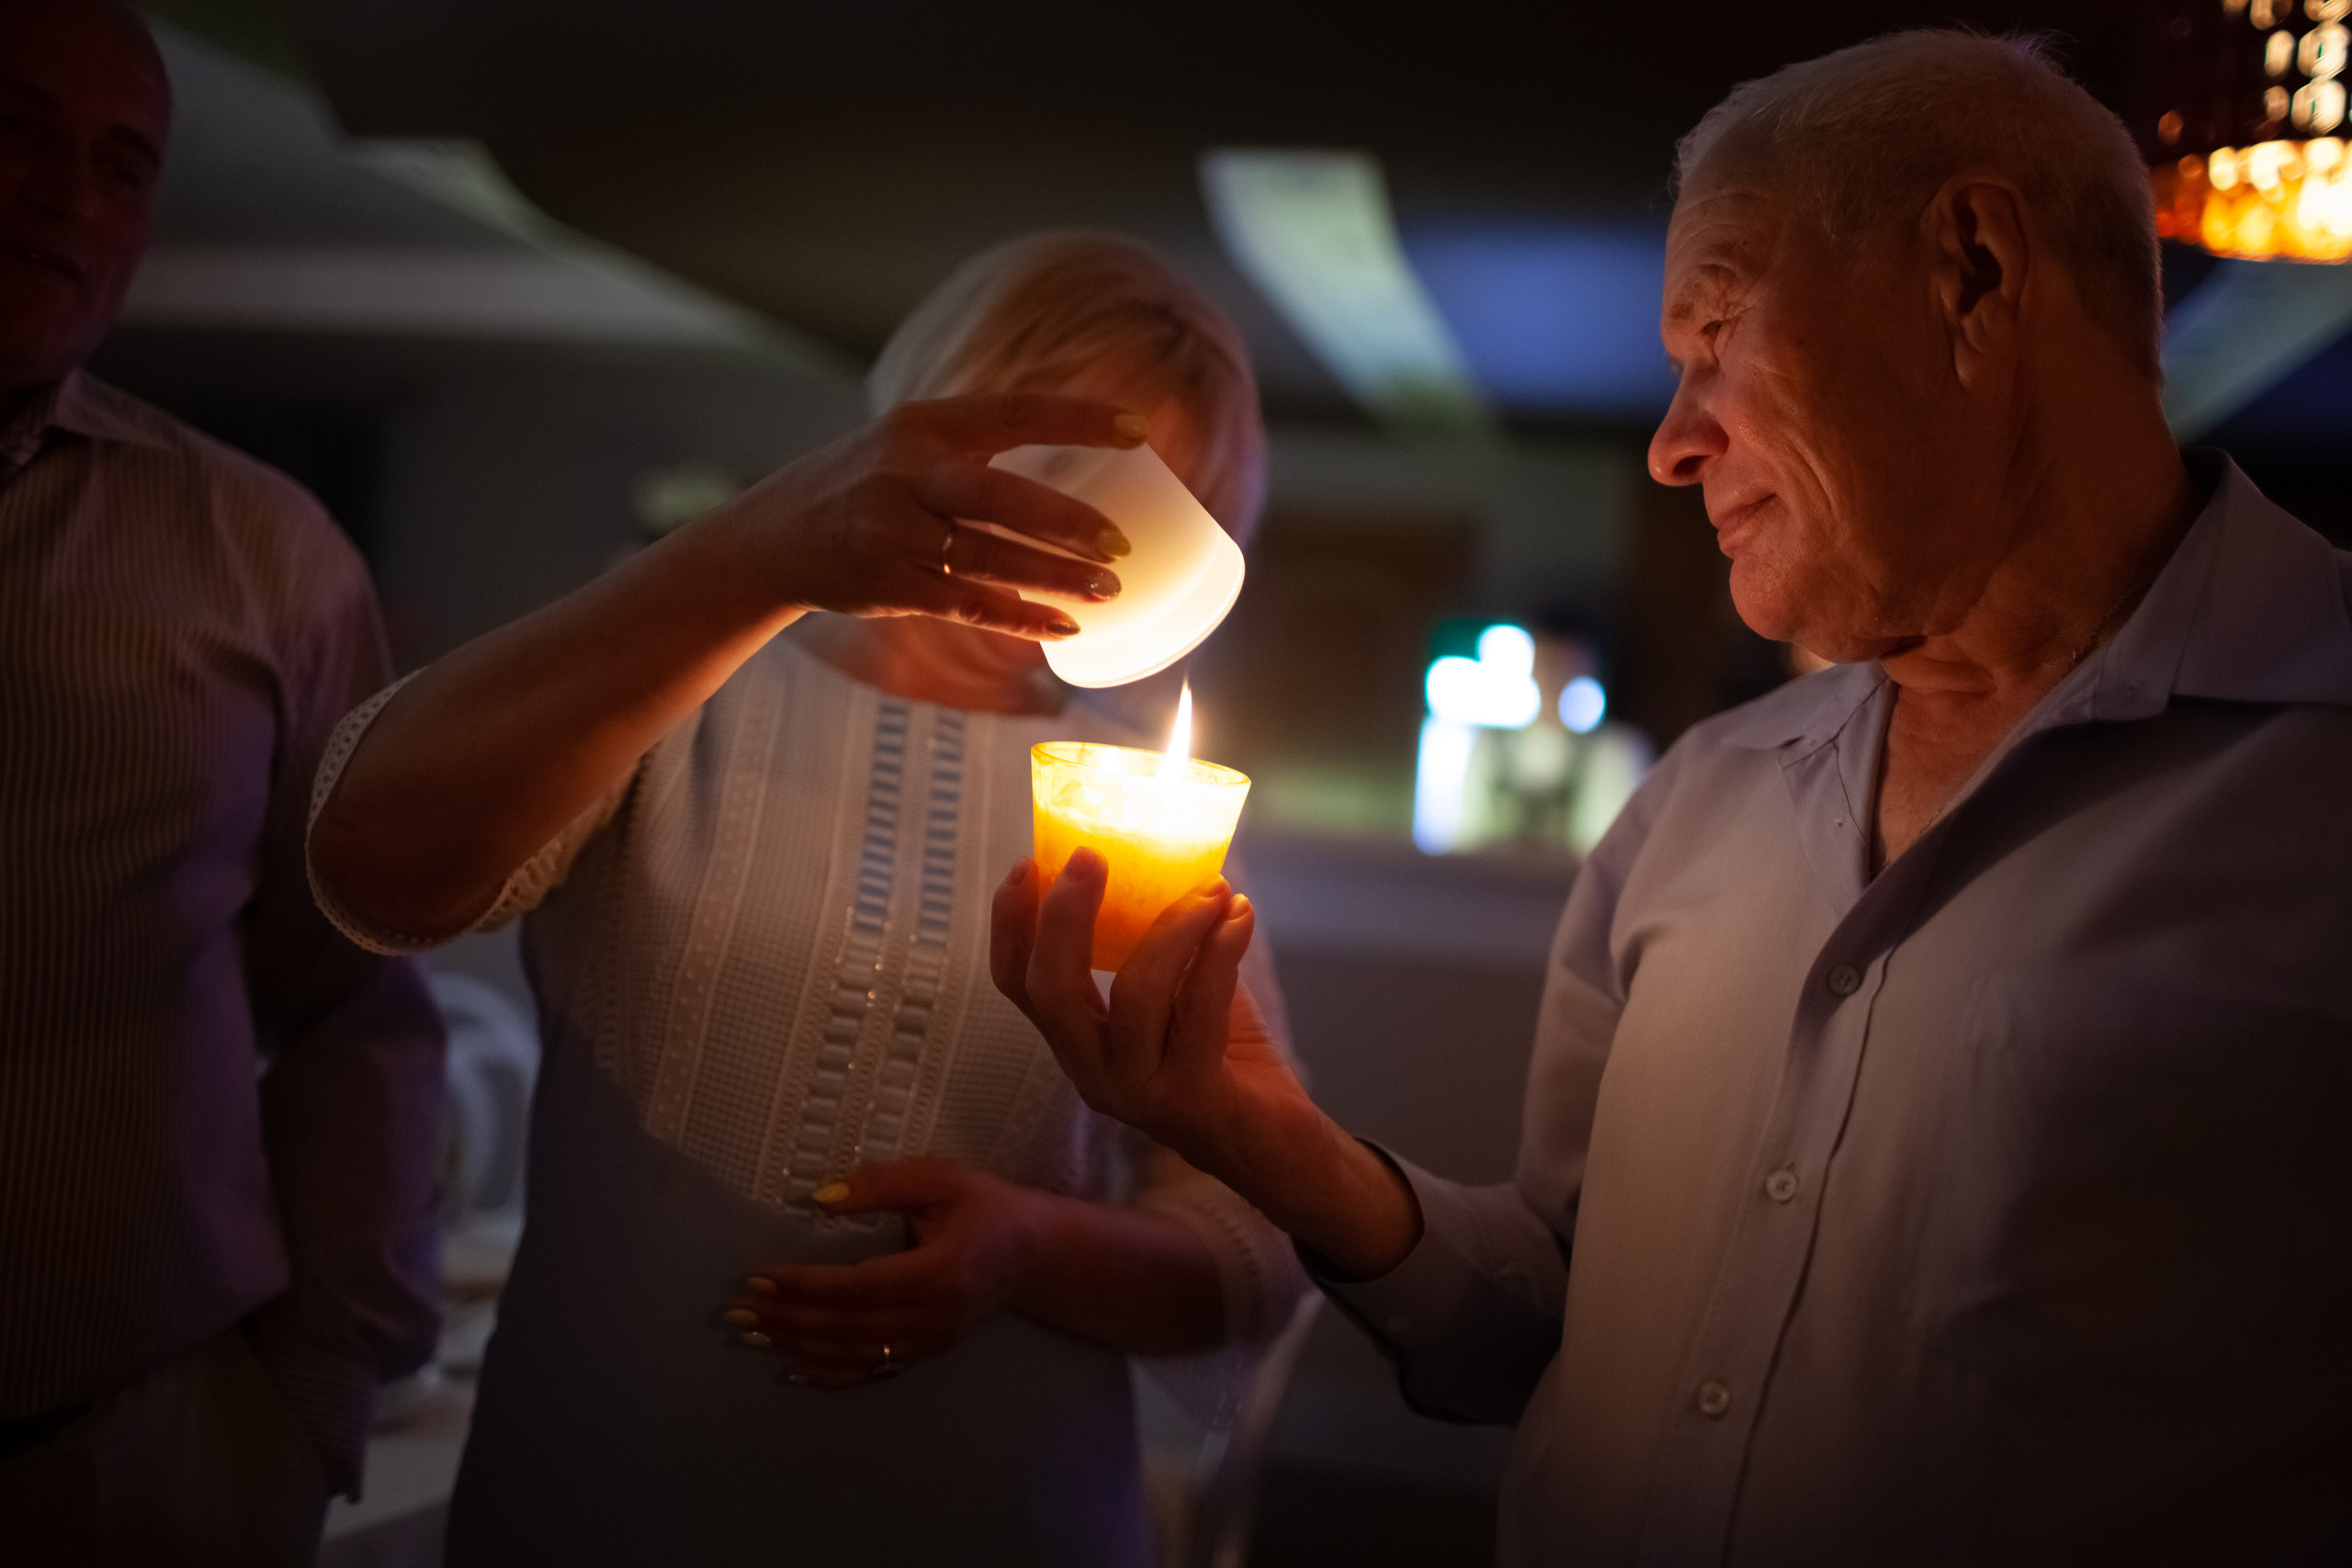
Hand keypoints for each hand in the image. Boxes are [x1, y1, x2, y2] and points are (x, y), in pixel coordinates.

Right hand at [707, 393, 1148, 641]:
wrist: (768, 538)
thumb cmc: (855, 486)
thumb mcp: (902, 444)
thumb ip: (970, 446)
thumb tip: (1067, 452)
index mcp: (920, 425)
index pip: (1013, 412)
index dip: (1079, 418)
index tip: (1139, 429)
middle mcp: (905, 474)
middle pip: (1000, 495)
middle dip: (1067, 521)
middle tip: (1122, 544)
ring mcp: (892, 533)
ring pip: (989, 558)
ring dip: (1054, 578)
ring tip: (1107, 592)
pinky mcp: (887, 585)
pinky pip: (967, 605)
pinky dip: (1019, 619)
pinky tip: (1061, 628)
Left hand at [723, 1159, 1042, 1388]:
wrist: (1034, 1255)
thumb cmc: (986, 1207)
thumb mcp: (941, 1179)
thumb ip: (883, 1184)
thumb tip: (822, 1198)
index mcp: (938, 1272)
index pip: (858, 1286)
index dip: (806, 1286)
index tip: (760, 1277)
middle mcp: (932, 1317)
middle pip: (847, 1326)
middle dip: (787, 1319)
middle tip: (739, 1309)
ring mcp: (928, 1342)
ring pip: (853, 1354)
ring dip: (797, 1346)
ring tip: (752, 1334)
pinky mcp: (924, 1354)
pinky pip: (870, 1373)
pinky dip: (827, 1375)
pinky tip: (792, 1368)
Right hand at [989, 851, 1421, 1277]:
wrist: (1276, 1144)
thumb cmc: (1222, 1056)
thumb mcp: (1180, 989)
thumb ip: (1161, 940)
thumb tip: (1169, 856)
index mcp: (1078, 1042)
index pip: (1018, 984)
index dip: (1012, 924)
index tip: (1027, 863)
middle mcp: (1093, 1072)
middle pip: (1052, 991)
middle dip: (1065, 917)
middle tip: (1092, 858)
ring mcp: (1139, 1092)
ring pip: (1135, 997)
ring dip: (1173, 928)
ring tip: (1211, 890)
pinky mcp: (1192, 1101)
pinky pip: (1201, 1012)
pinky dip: (1220, 954)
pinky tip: (1240, 917)